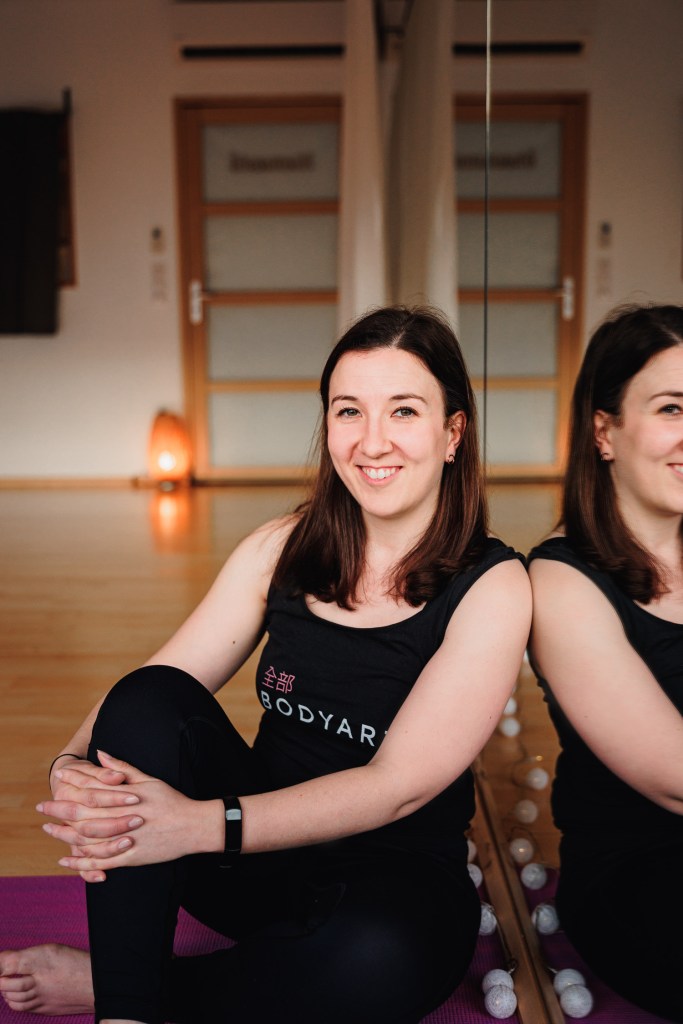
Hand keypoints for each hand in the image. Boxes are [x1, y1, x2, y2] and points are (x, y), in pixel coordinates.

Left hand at [40, 751, 220, 875]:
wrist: (193, 826)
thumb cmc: (172, 801)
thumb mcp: (149, 780)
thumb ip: (123, 768)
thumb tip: (101, 753)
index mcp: (126, 796)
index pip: (93, 786)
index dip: (74, 781)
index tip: (59, 776)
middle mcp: (122, 817)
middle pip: (83, 813)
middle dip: (60, 809)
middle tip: (42, 806)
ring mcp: (124, 839)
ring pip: (87, 838)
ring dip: (65, 835)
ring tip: (49, 830)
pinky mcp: (129, 857)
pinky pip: (100, 861)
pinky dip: (80, 862)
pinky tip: (66, 859)